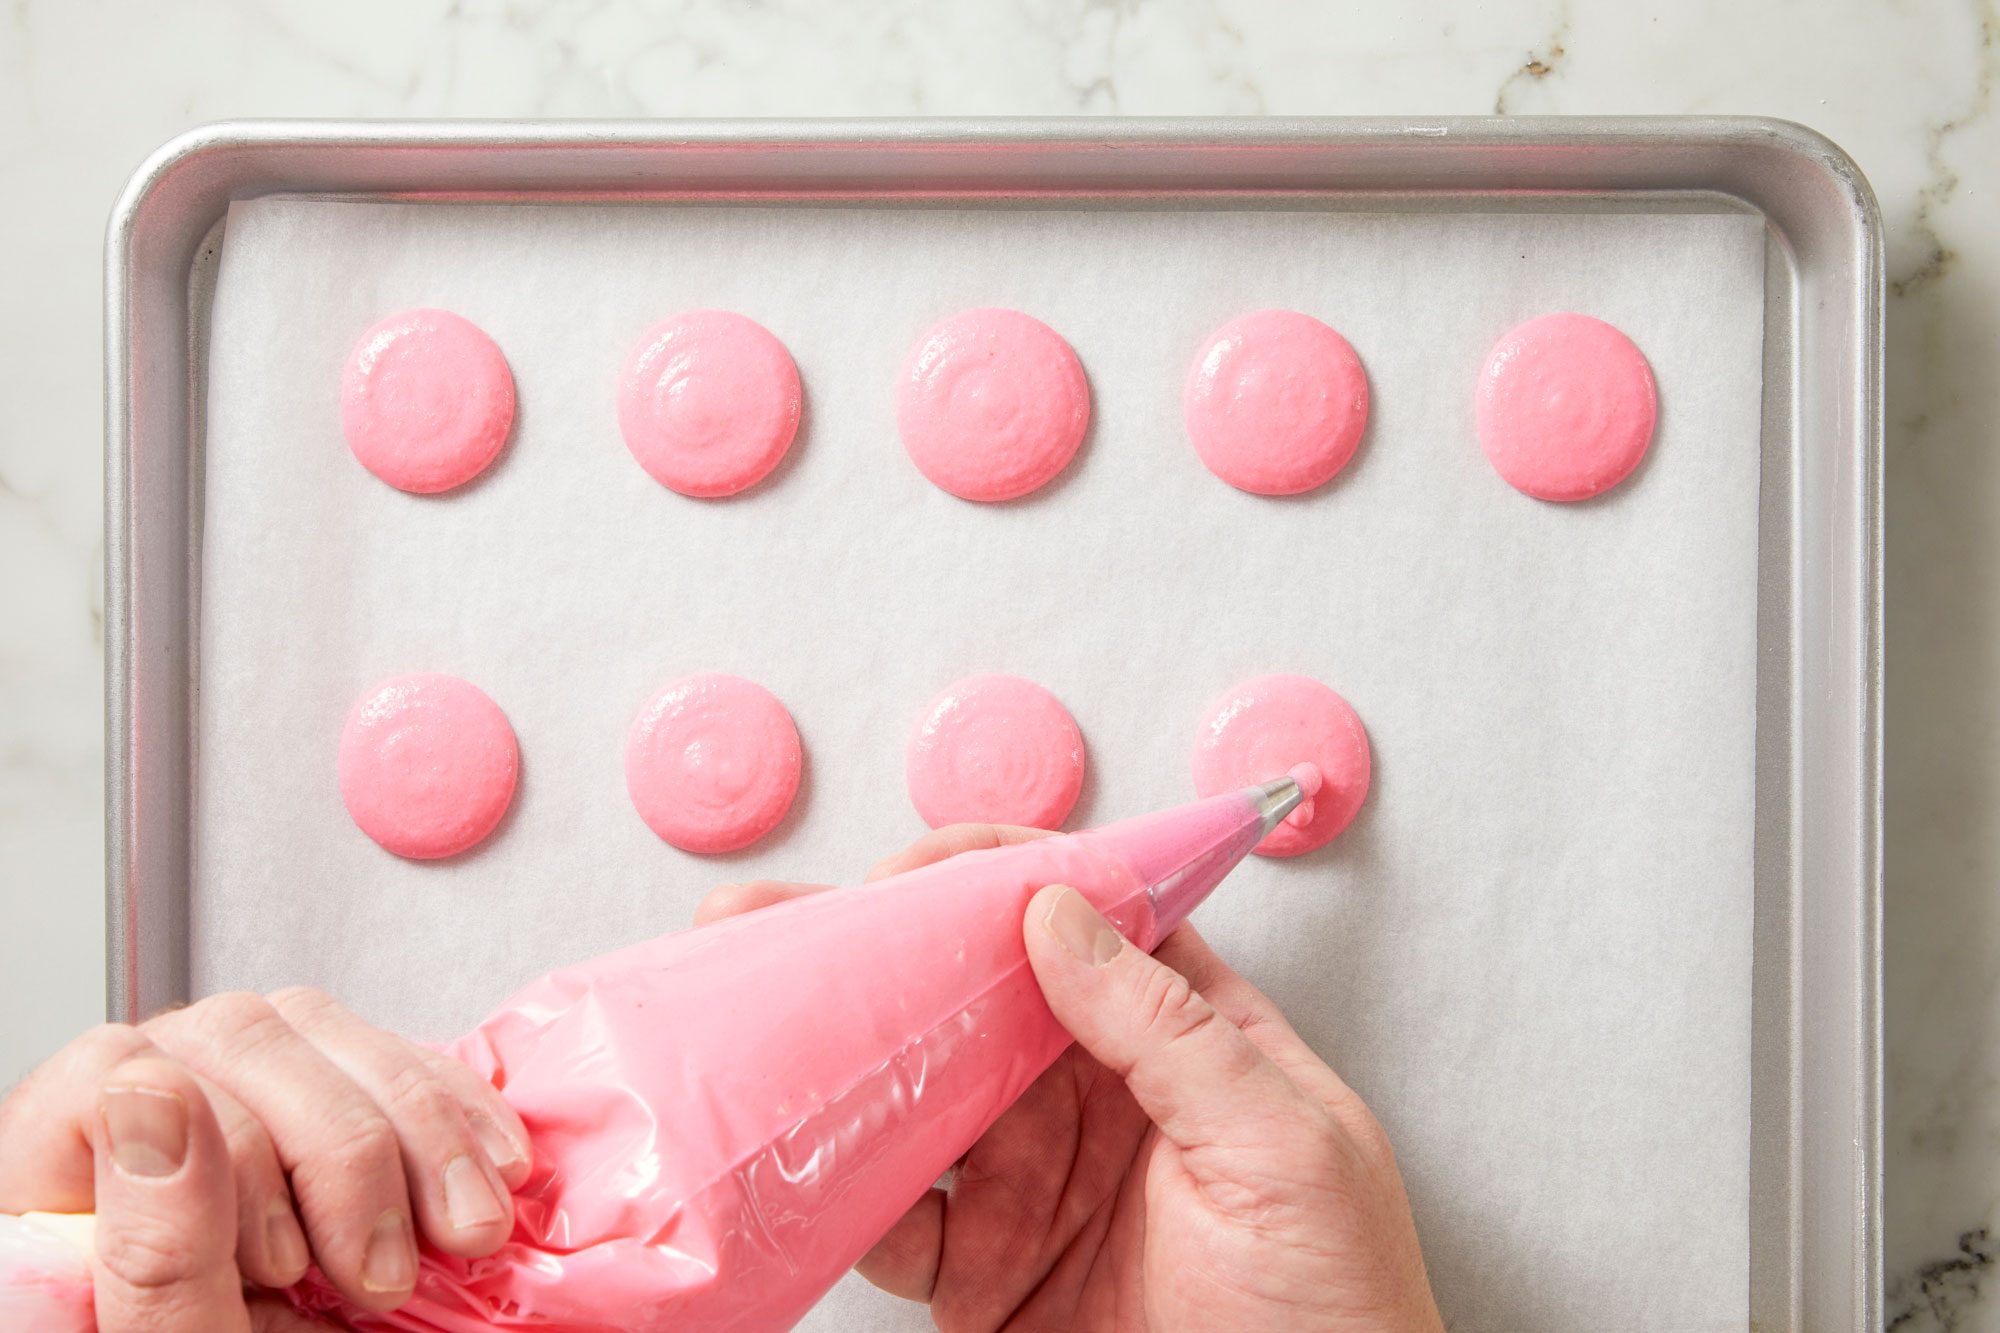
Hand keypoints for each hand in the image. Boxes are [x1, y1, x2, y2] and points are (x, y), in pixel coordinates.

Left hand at [0, 989, 532, 1331]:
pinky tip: (488, 1178)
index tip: (285, 1263)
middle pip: (241, 1038)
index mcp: (55, 1188)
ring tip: (459, 1236)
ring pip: (327, 1035)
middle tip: (382, 1273)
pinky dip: (456, 1117)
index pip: (114, 1072)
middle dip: (349, 1147)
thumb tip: (152, 1092)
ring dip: (422, 1132)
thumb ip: (157, 1250)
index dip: (220, 1148)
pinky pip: (392, 1063)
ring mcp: (241, 1112)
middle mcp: (138, 1128)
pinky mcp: (326, 1119)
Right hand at [697, 825, 1442, 1332]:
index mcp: (1189, 1042)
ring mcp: (1033, 1185)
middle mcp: (1097, 1099)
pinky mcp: (984, 1275)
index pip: (1090, 923)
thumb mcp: (1281, 1147)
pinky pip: (894, 1217)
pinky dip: (837, 1185)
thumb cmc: (1338, 1309)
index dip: (1004, 877)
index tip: (920, 869)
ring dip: (839, 1058)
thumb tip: (1061, 909)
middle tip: (787, 923)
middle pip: (979, 998)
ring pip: (920, 1095)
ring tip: (756, 1015)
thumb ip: (1172, 1025)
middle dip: (884, 955)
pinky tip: (795, 1153)